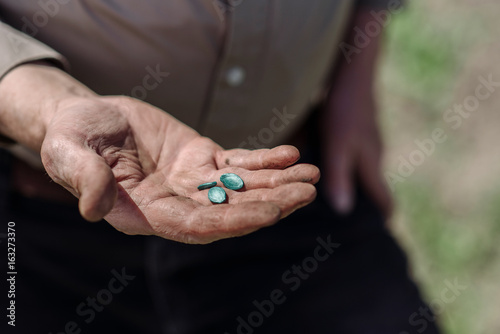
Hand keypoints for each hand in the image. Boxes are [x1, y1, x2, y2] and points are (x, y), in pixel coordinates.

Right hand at [41, 96, 319, 242]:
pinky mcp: (203, 159)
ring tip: (312, 176)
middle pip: (229, 210)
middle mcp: (175, 204)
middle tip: (307, 193)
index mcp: (144, 213)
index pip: (195, 225)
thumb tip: (95, 207)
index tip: (269, 213)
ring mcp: (193, 182)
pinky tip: (291, 154)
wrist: (89, 118)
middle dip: (270, 203)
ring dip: (278, 184)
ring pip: (241, 188)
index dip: (232, 220)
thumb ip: (83, 177)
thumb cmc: (72, 136)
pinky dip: (265, 161)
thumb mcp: (68, 151)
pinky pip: (238, 163)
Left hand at [320, 8, 391, 216]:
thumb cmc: (343, 111)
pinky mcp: (357, 126)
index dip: (381, 216)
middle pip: (372, 185)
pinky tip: (327, 160)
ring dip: (354, 181)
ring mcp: (367, 138)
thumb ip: (340, 177)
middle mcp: (373, 153)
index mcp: (371, 164)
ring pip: (362, 167)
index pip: (382, 198)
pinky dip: (345, 162)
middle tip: (350, 219)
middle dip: (365, 202)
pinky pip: (352, 151)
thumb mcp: (337, 146)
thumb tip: (344, 211)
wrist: (351, 72)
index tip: (376, 233)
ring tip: (336, 193)